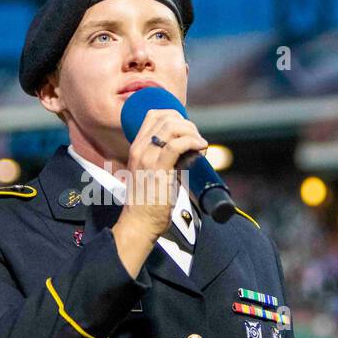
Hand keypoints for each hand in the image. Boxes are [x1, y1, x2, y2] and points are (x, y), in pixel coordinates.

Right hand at [111, 109, 207, 277]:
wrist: (139, 222)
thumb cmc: (148, 202)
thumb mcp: (151, 173)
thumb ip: (165, 159)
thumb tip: (188, 151)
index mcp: (137, 147)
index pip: (154, 115)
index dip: (176, 117)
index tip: (187, 131)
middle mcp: (140, 149)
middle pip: (166, 117)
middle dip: (188, 124)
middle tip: (197, 140)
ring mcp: (147, 158)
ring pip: (172, 126)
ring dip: (192, 132)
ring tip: (200, 146)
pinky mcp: (158, 169)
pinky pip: (178, 144)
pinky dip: (193, 142)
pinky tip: (201, 148)